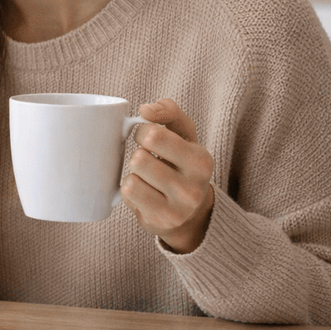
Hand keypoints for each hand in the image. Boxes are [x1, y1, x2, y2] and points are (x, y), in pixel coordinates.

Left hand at [120, 98, 214, 253]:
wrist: (189, 212)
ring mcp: (178, 208)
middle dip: (138, 155)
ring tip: (148, 178)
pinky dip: (130, 190)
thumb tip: (146, 109)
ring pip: (132, 178)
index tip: (150, 139)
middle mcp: (193, 186)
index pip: (153, 134)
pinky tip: (143, 192)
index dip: (143, 132)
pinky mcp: (160, 220)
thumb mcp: (185, 136)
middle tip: (148, 160)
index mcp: (202, 160)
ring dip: (134, 175)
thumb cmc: (182, 164)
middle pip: (139, 158)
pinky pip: (129, 195)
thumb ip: (170, 112)